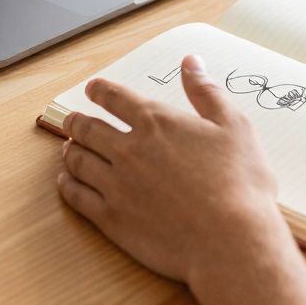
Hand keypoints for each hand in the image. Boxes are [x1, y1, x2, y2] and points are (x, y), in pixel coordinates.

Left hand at [58, 55, 305, 304]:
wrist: (230, 242)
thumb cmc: (239, 184)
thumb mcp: (233, 126)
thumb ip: (206, 92)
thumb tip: (190, 62)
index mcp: (156, 122)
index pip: (116, 98)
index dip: (100, 90)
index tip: (93, 89)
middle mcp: (128, 149)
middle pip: (89, 128)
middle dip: (77, 120)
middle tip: (71, 119)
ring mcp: (116, 185)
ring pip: (78, 160)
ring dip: (70, 149)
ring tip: (67, 147)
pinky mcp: (111, 218)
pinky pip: (76, 196)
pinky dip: (67, 184)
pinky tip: (66, 181)